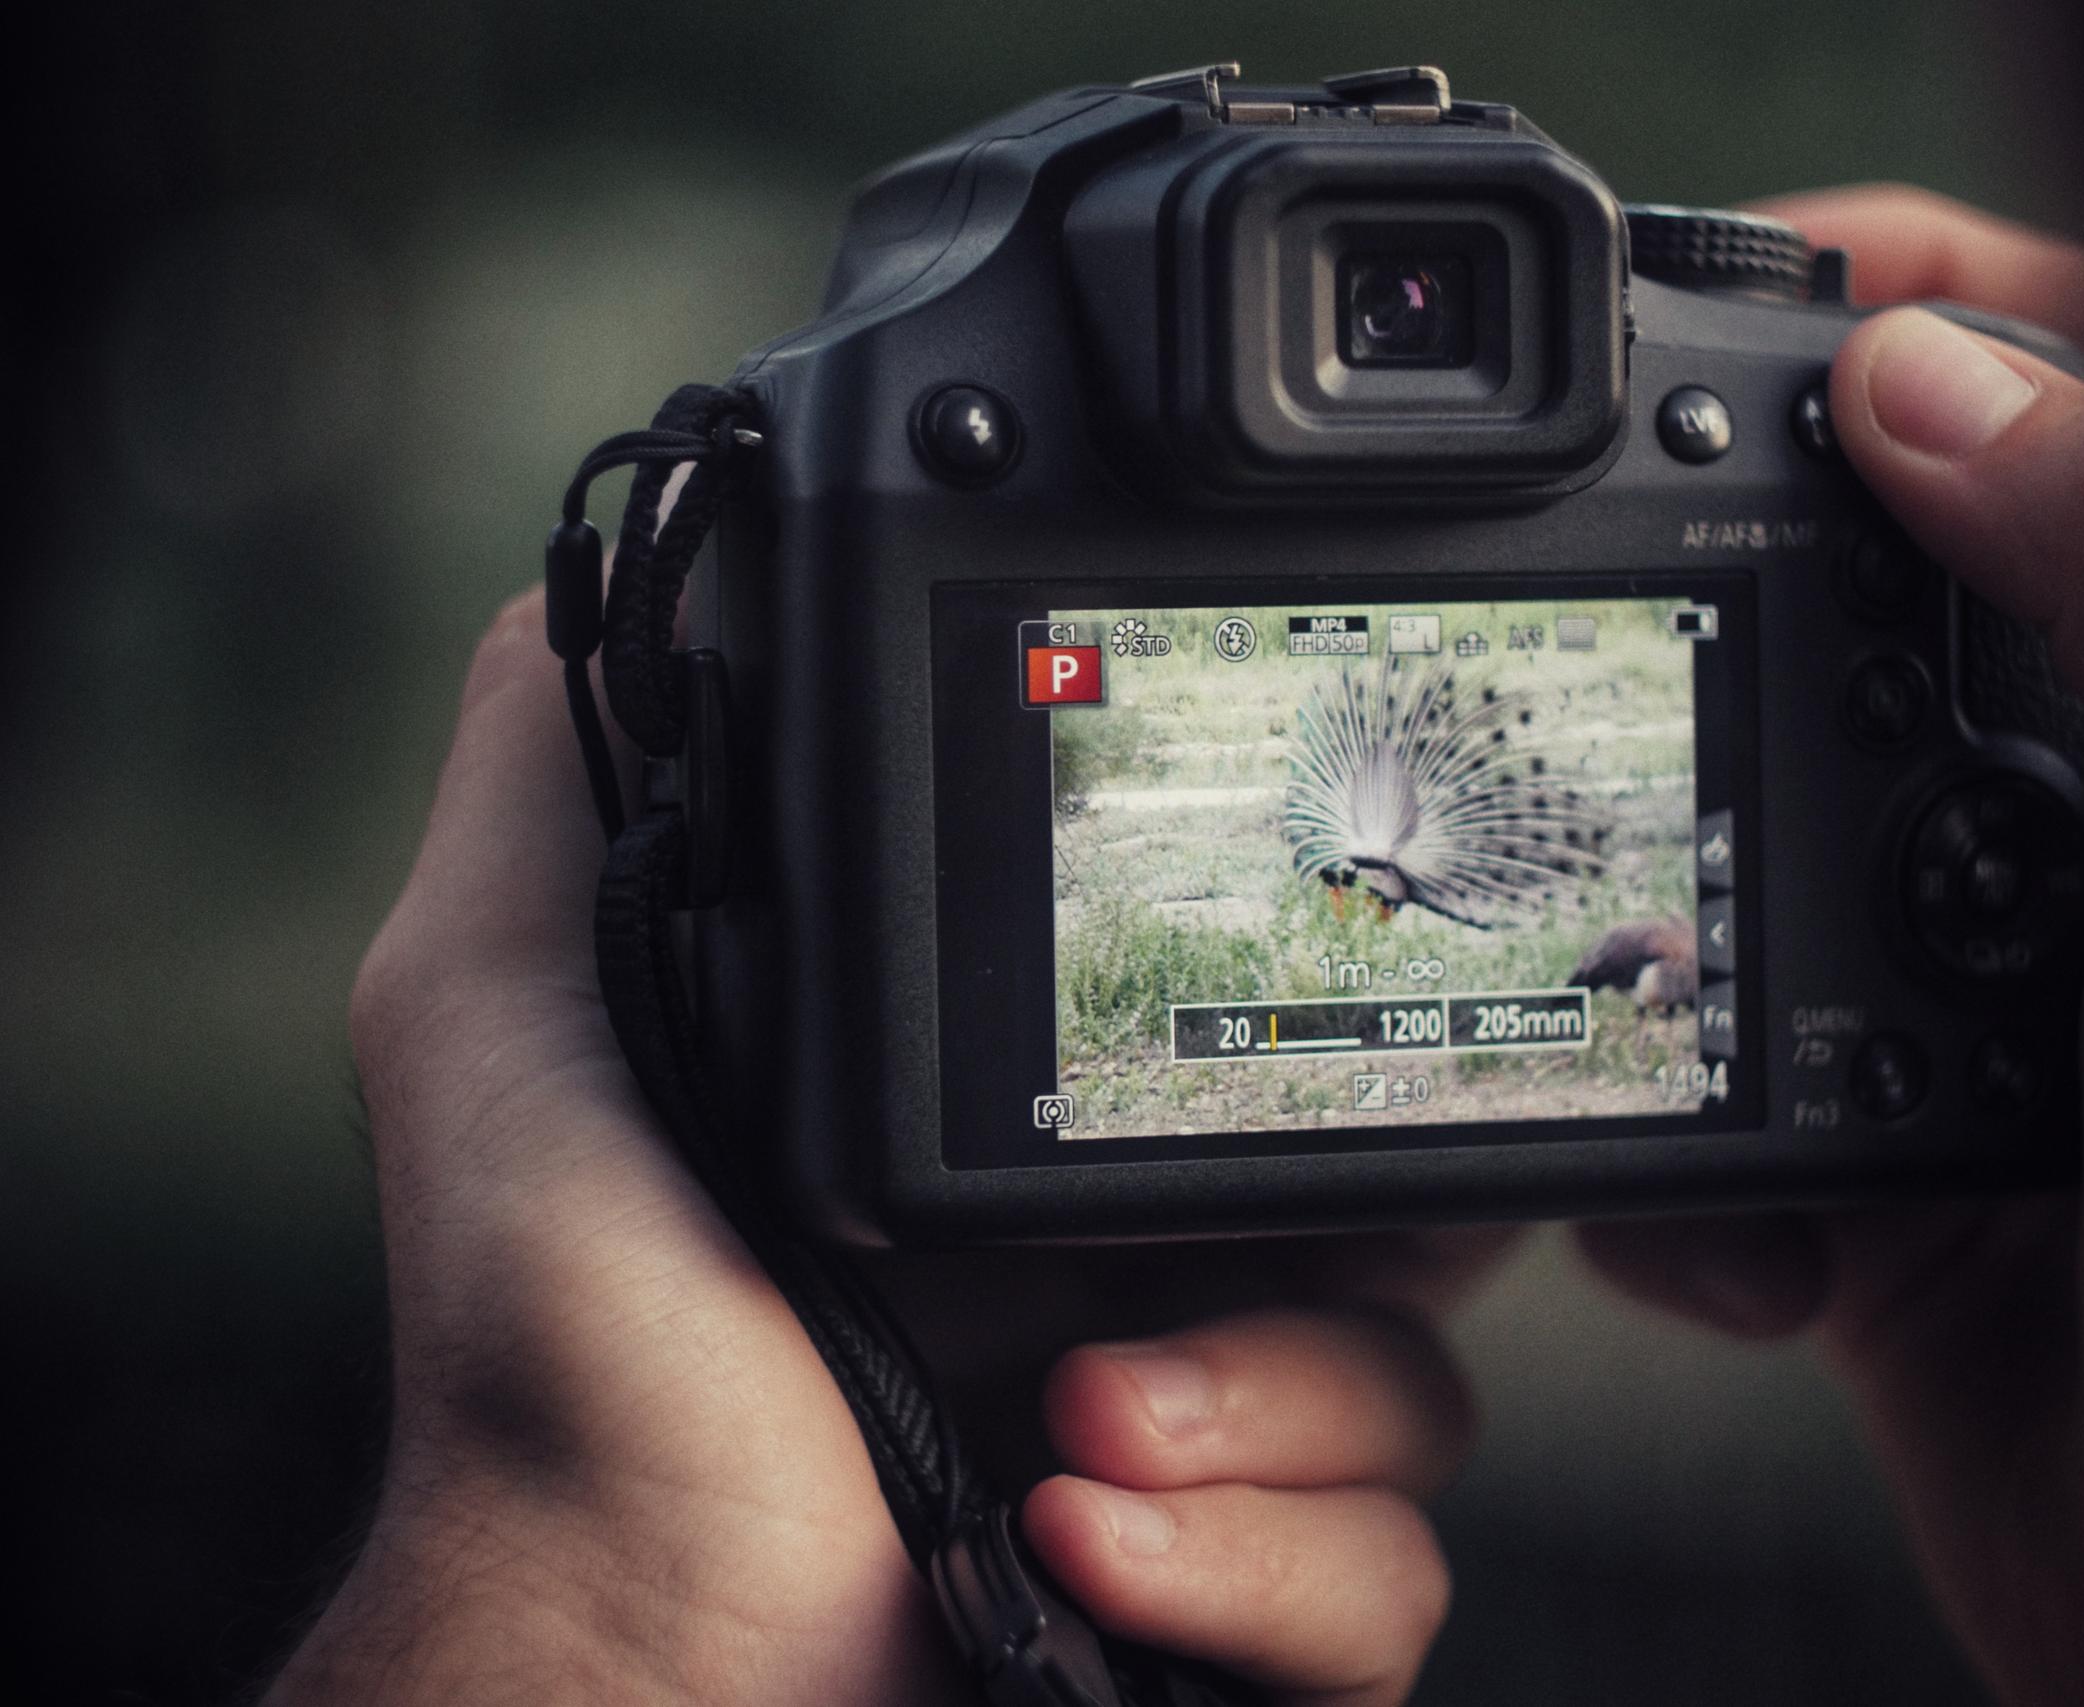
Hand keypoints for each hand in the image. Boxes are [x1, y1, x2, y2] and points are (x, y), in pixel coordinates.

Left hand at [268, 591, 1492, 1705]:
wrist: (621, 1658)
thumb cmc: (554, 1361)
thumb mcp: (508, 1008)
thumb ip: (562, 779)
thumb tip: (635, 564)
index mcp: (1031, 1129)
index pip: (1258, 1018)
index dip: (1309, 1002)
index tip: (1275, 995)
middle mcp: (1143, 1268)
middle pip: (1396, 1190)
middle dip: (1341, 1226)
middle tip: (1185, 1263)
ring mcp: (1208, 1439)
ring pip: (1427, 1386)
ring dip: (1269, 1409)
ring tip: (1074, 1424)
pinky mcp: (1239, 1598)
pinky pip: (1391, 1576)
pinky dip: (1266, 1566)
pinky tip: (1086, 1538)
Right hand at [1581, 188, 2083, 1704]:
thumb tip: (1934, 380)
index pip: (2074, 413)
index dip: (1920, 315)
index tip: (1753, 296)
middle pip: (1857, 599)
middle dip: (1712, 622)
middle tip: (1587, 622)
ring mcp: (1958, 975)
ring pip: (1732, 831)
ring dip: (1659, 937)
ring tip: (1648, 1008)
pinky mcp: (1854, 1124)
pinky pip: (1685, 1056)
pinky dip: (1660, 1146)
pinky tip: (1752, 1239)